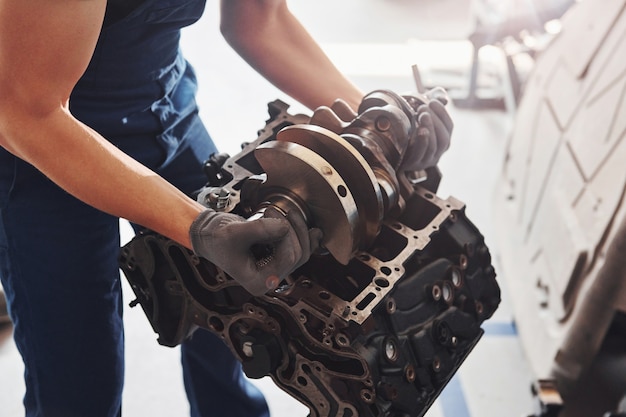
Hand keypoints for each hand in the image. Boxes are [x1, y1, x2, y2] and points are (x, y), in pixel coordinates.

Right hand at [189, 208, 320, 295]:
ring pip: (301, 252)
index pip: (287, 258)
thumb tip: (286, 226)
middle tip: (274, 212)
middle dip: (292, 230)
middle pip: (298, 255)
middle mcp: (269, 279)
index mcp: (259, 281)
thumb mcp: (235, 233)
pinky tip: (314, 231)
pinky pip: (299, 250)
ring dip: (299, 231)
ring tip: (286, 213)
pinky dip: (306, 239)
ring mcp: (275, 268)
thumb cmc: (216, 239)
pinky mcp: (277, 257)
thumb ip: (261, 229)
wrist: (209, 235)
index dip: (285, 235)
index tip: (271, 215)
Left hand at [401, 88, 453, 170]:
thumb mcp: (420, 105)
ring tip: (422, 115)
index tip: (432, 101)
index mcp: (441, 139)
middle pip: (444, 139)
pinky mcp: (412, 165)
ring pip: (433, 147)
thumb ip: (434, 97)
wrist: (385, 137)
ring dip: (429, 129)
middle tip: (423, 108)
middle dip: (436, 122)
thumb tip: (444, 99)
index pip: (449, 128)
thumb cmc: (407, 120)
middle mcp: (436, 152)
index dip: (443, 114)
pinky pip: (420, 155)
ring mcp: (425, 160)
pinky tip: (419, 130)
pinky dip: (422, 142)